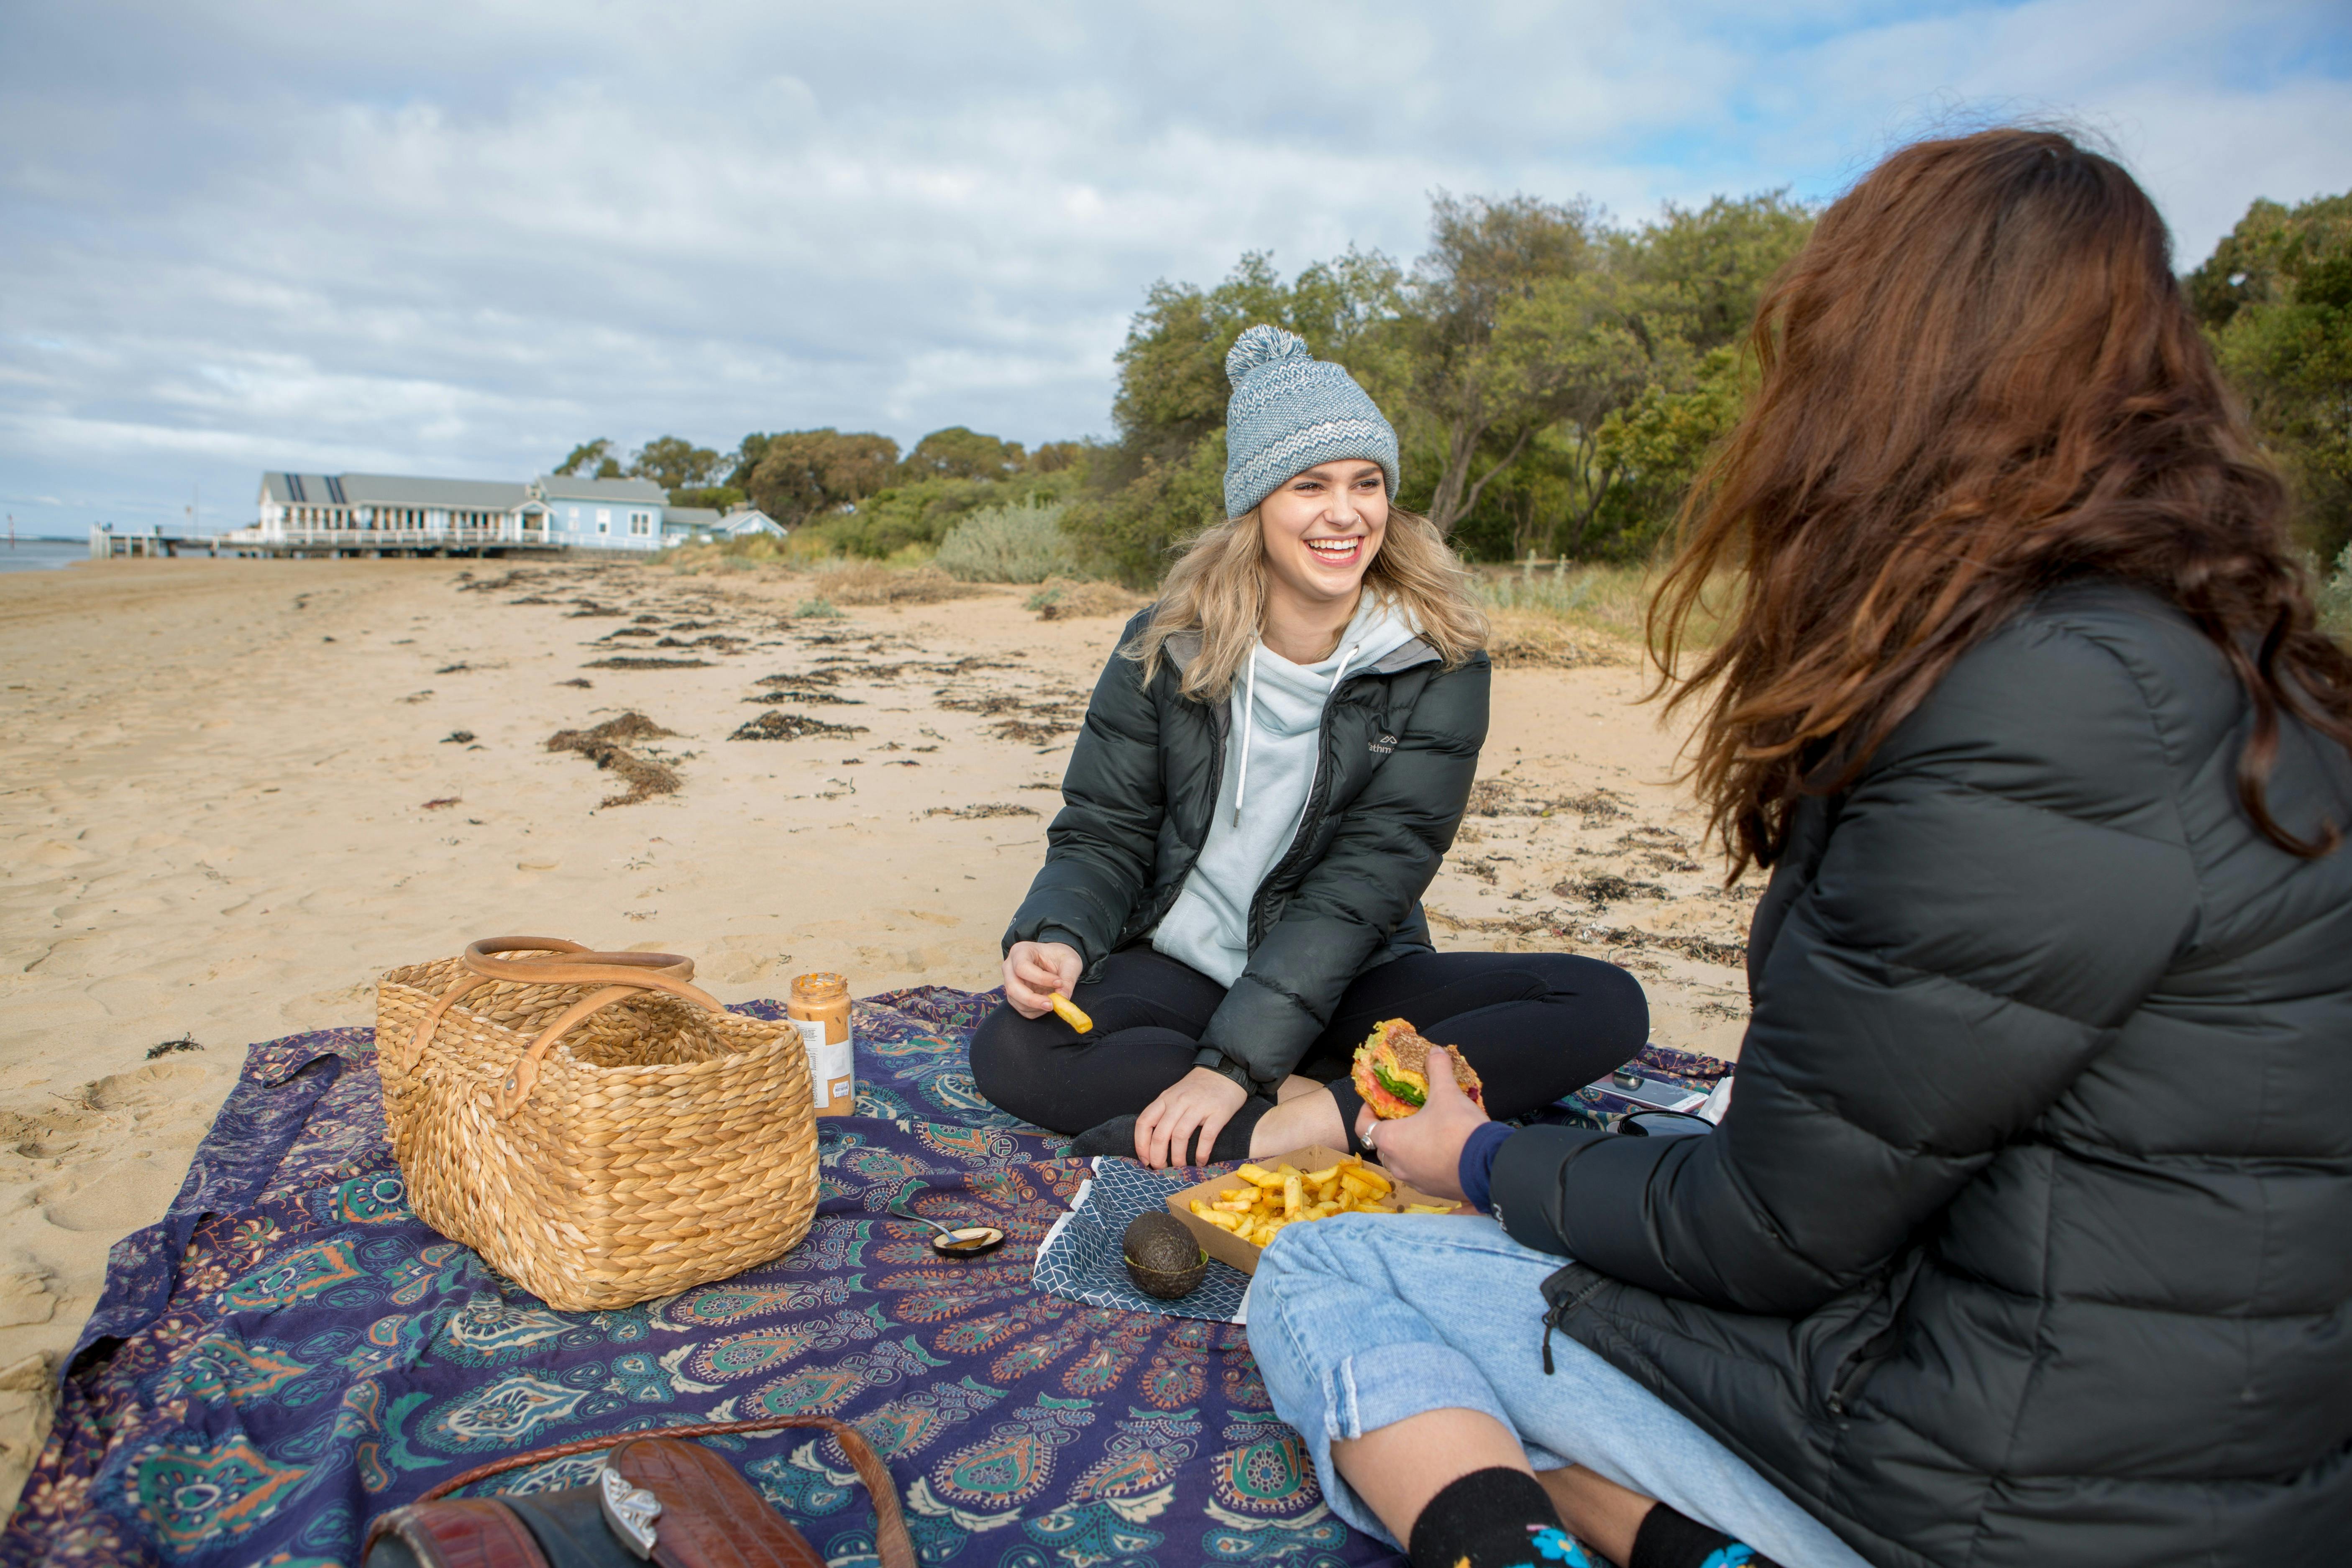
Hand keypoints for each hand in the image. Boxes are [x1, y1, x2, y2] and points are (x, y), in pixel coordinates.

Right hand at [1003, 941, 1081, 1019]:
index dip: (1040, 978)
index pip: (1022, 967)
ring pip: (1016, 1001)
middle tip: (1052, 1005)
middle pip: (1013, 987)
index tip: (1059, 983)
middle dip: (1032, 1000)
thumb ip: (1068, 979)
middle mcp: (1010, 967)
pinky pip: (1021, 1009)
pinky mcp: (1014, 996)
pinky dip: (1036, 1011)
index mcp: (1020, 951)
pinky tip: (1048, 1003)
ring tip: (1054, 1002)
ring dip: (1036, 1007)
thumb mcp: (1070, 962)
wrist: (1055, 960)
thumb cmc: (1060, 957)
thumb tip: (1063, 998)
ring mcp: (1010, 982)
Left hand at [1135, 1067, 1248, 1168]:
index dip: (1141, 1144)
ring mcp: (1198, 1107)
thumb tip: (1152, 1143)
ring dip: (1178, 1158)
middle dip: (1158, 1157)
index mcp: (1165, 1099)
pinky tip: (1201, 1162)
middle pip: (1161, 1134)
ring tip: (1180, 1168)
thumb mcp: (1174, 1094)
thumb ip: (1164, 1113)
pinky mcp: (1218, 1113)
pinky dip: (1201, 1154)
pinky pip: (1206, 1137)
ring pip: (1180, 1137)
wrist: (1225, 1072)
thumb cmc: (1197, 1088)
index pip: (1144, 1122)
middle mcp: (1178, 1102)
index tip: (1145, 1160)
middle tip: (1162, 1169)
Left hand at [1355, 1047, 1484, 1201]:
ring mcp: (1415, 1181)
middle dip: (1390, 1129)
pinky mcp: (1433, 1191)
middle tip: (1404, 1114)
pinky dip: (1425, 1162)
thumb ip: (1438, 1070)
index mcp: (1391, 1141)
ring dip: (1407, 1147)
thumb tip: (1436, 1053)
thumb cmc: (1459, 1131)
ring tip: (1425, 1130)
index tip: (1376, 1102)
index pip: (1362, 1126)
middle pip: (1382, 1144)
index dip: (1366, 1111)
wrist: (1489, 1167)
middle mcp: (1397, 1165)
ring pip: (1401, 1162)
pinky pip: (1421, 1174)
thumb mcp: (1447, 1093)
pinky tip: (1443, 1149)